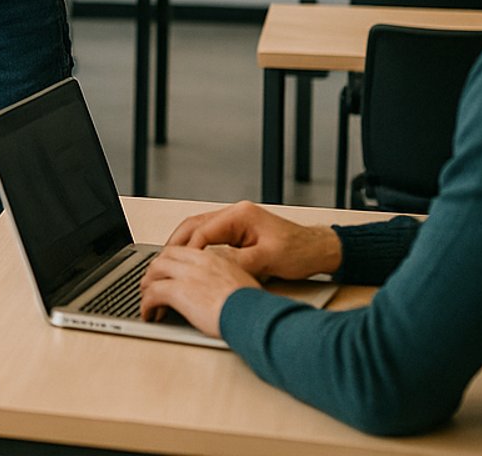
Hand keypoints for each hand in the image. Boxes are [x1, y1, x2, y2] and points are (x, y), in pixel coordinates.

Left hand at [139, 246, 258, 338]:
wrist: (254, 315)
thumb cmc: (253, 306)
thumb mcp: (240, 284)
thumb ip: (225, 281)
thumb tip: (221, 292)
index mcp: (213, 258)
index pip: (182, 251)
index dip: (169, 261)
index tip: (166, 272)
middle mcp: (197, 263)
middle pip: (164, 258)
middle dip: (153, 272)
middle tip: (150, 285)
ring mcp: (186, 275)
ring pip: (154, 273)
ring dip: (147, 287)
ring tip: (146, 301)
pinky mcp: (178, 291)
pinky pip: (152, 294)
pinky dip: (146, 304)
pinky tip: (149, 314)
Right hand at [161, 201, 342, 279]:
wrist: (318, 250)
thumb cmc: (299, 252)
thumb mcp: (268, 260)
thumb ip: (238, 262)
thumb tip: (213, 268)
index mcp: (240, 215)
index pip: (203, 231)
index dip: (188, 250)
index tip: (177, 266)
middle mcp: (235, 214)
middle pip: (194, 225)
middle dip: (176, 243)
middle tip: (162, 262)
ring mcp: (235, 221)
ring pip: (198, 229)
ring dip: (184, 244)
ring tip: (171, 262)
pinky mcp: (238, 231)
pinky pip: (209, 236)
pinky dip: (197, 247)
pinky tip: (192, 261)